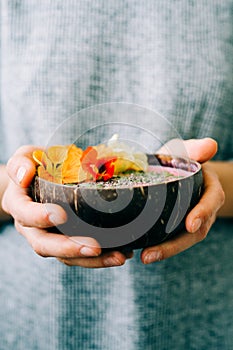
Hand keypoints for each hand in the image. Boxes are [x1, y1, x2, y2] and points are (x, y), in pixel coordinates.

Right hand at [2, 145, 132, 267]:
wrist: (40, 180)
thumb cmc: (36, 166)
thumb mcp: (26, 157)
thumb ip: (22, 162)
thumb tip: (24, 173)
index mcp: (19, 204)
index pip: (24, 214)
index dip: (39, 217)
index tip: (60, 215)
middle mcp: (30, 227)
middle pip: (44, 245)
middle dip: (69, 248)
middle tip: (95, 247)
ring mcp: (48, 238)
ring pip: (65, 257)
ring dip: (91, 260)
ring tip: (117, 257)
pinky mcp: (65, 243)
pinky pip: (79, 256)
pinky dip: (100, 258)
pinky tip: (121, 253)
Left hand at [141, 138, 224, 263]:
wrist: (172, 171)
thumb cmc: (178, 160)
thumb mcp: (184, 152)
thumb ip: (194, 149)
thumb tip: (211, 144)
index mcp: (209, 189)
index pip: (212, 201)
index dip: (203, 212)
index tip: (191, 225)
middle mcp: (203, 209)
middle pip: (196, 231)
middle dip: (175, 245)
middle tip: (152, 254)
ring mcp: (189, 221)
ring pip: (182, 240)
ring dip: (164, 251)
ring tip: (144, 258)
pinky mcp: (175, 228)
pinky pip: (169, 239)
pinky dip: (157, 247)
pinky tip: (139, 252)